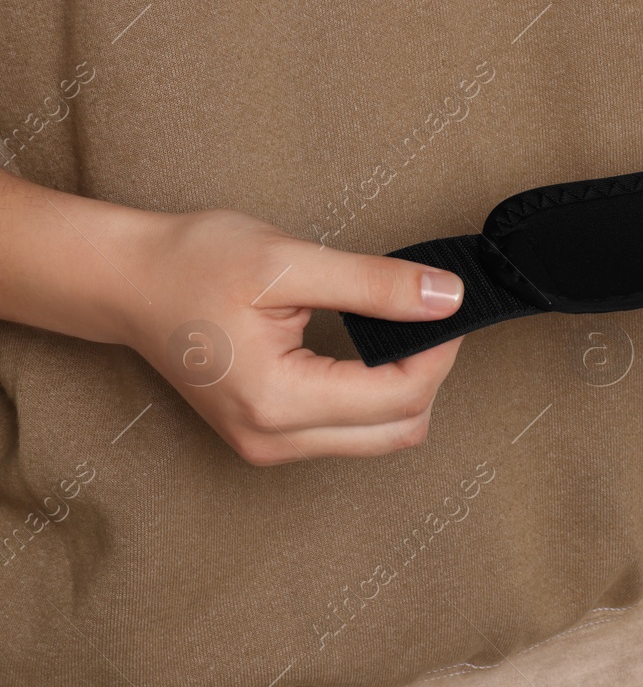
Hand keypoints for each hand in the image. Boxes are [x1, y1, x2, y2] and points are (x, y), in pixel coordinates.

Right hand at [116, 208, 465, 463]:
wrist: (128, 283)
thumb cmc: (196, 264)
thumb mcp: (290, 261)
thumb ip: (374, 284)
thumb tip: (448, 298)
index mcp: (279, 400)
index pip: (400, 396)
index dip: (439, 350)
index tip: (448, 303)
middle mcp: (275, 439)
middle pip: (400, 429)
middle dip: (429, 372)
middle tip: (428, 314)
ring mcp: (270, 446)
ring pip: (381, 437)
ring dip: (406, 388)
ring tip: (399, 327)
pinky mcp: (269, 438)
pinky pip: (352, 433)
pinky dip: (377, 397)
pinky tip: (370, 350)